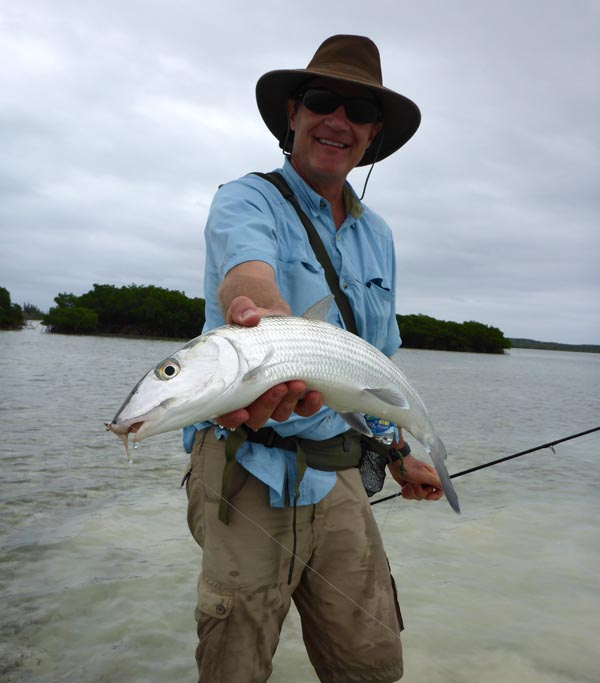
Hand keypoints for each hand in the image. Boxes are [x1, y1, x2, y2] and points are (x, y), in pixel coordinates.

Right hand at [216, 296, 322, 430]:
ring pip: (280, 414)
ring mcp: (274, 398)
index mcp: (229, 384)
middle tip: (279, 386)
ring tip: (298, 383)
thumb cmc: (251, 322)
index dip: (230, 418)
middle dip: (268, 406)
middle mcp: (251, 397)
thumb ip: (241, 311)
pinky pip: (302, 409)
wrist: (274, 321)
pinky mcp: (294, 394)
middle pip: (256, 417)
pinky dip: (309, 405)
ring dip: (289, 403)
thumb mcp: (242, 311)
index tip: (242, 413)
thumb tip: (251, 317)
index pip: (223, 412)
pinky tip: (315, 394)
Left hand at [388, 455, 444, 501]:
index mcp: (432, 478)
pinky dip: (406, 493)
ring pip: (418, 497)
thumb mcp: (424, 475)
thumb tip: (445, 487)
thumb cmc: (411, 467)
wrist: (397, 463)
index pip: (439, 491)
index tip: (428, 496)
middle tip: (414, 484)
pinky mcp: (410, 487)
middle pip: (426, 496)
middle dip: (418, 492)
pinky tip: (404, 487)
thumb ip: (436, 481)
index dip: (435, 496)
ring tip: (408, 484)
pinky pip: (410, 496)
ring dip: (411, 492)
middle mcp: (426, 483)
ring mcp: (418, 485)